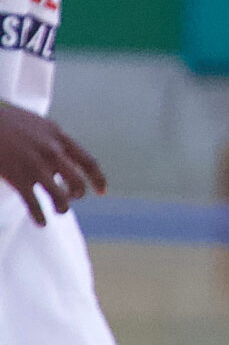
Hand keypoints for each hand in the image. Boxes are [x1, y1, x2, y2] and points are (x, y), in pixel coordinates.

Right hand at [0, 101, 105, 225]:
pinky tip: (41, 222)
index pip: (87, 162)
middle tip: (71, 197)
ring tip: (58, 210)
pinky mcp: (18, 177)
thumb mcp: (38, 126)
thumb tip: (63, 156)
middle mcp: (52, 152)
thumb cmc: (9, 121)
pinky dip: (40, 217)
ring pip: (60, 197)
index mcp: (58, 137)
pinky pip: (34, 204)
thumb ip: (53, 140)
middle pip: (77, 182)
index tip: (102, 192)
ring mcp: (35, 166)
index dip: (98, 179)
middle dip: (77, 194)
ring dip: (62, 207)